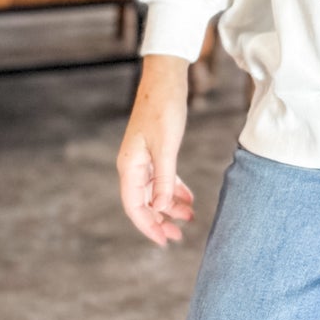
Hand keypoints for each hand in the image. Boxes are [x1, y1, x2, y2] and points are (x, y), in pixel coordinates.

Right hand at [117, 55, 195, 247]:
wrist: (165, 78)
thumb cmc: (163, 109)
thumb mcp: (166, 146)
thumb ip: (164, 179)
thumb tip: (162, 208)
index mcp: (130, 167)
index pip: (135, 206)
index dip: (149, 226)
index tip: (165, 241)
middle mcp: (133, 165)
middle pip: (144, 202)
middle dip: (160, 221)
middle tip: (178, 236)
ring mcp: (143, 158)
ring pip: (154, 191)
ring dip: (170, 206)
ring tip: (189, 218)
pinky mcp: (154, 150)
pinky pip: (162, 178)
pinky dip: (174, 189)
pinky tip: (188, 198)